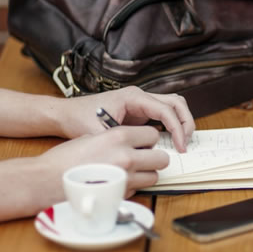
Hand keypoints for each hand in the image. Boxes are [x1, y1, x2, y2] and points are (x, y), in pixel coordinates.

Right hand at [39, 126, 168, 195]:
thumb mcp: (91, 137)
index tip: (143, 143)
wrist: (46, 181)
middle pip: (162, 158)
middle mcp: (127, 156)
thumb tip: (131, 143)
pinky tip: (117, 183)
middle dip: (154, 158)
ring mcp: (126, 178)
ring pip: (154, 177)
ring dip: (146, 174)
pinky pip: (138, 190)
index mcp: (119, 136)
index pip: (153, 134)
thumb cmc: (64, 158)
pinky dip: (132, 187)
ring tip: (130, 172)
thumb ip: (115, 139)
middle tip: (144, 159)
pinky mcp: (121, 195)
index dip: (148, 139)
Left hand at [57, 87, 194, 151]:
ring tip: (181, 142)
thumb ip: (121, 143)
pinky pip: (164, 114)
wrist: (66, 113)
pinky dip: (172, 126)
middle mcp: (140, 96)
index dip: (177, 129)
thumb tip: (142, 155)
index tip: (180, 147)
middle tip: (186, 144)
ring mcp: (141, 103)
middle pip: (176, 103)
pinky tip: (169, 142)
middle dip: (186, 122)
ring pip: (173, 106)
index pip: (166, 110)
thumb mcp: (100, 134)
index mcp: (133, 97)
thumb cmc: (79, 119)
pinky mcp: (140, 111)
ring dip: (181, 122)